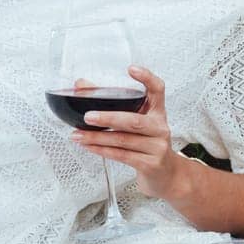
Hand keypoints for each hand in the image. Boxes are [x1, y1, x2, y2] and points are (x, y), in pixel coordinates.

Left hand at [69, 65, 188, 199]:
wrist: (166, 175)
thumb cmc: (147, 144)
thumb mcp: (138, 123)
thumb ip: (114, 106)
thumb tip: (82, 85)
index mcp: (158, 112)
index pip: (158, 89)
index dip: (147, 78)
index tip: (131, 69)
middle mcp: (160, 127)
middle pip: (134, 120)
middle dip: (108, 118)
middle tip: (88, 116)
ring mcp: (157, 147)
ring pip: (123, 140)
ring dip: (97, 138)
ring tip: (78, 134)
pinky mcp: (150, 164)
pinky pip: (122, 156)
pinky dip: (102, 150)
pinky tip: (89, 146)